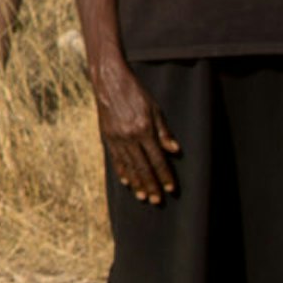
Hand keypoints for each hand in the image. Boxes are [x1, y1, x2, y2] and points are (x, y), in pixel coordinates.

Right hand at [92, 59, 179, 204]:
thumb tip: (175, 151)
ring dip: (137, 183)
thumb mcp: (155, 108)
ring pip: (128, 166)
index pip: (157, 159)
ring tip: (143, 196)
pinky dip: (122, 171)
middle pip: (142, 167)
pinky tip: (127, 181)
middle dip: (151, 185)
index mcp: (143, 129)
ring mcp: (116, 138)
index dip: (164, 175)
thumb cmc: (136, 92)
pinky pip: (116, 159)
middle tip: (157, 200)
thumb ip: (164, 131)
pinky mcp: (107, 136)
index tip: (171, 188)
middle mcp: (129, 136)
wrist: (109, 81)